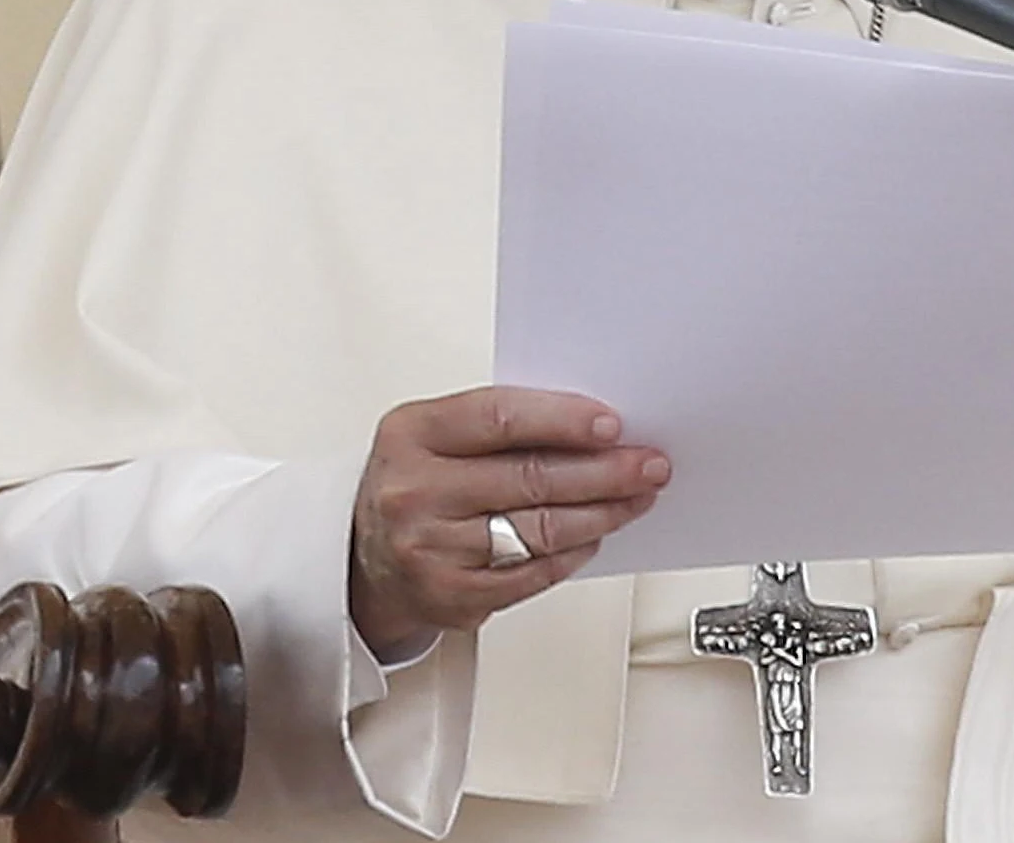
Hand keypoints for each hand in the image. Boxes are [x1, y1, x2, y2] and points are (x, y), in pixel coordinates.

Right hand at [348, 386, 669, 654]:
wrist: (364, 559)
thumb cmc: (415, 485)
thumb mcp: (436, 436)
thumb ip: (502, 426)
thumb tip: (592, 428)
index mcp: (412, 435)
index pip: (500, 417)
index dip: (563, 420)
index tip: (612, 425)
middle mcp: (415, 492)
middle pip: (530, 478)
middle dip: (604, 471)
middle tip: (648, 464)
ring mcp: (432, 549)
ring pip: (540, 529)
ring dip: (602, 513)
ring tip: (637, 497)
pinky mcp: (453, 596)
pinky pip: (533, 573)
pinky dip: (574, 553)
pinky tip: (596, 535)